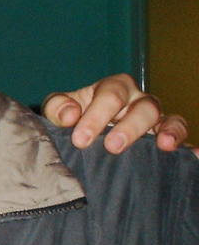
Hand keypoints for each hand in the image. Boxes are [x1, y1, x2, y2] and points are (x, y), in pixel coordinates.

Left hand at [41, 74, 192, 155]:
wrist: (81, 136)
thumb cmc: (71, 118)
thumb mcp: (58, 110)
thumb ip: (58, 107)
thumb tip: (70, 115)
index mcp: (114, 88)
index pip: (111, 95)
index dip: (97, 115)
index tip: (80, 139)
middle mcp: (138, 101)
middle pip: (144, 107)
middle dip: (130, 126)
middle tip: (112, 146)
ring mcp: (155, 120)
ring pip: (168, 120)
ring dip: (169, 131)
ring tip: (164, 146)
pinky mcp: (164, 139)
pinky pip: (181, 140)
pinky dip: (188, 147)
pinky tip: (194, 156)